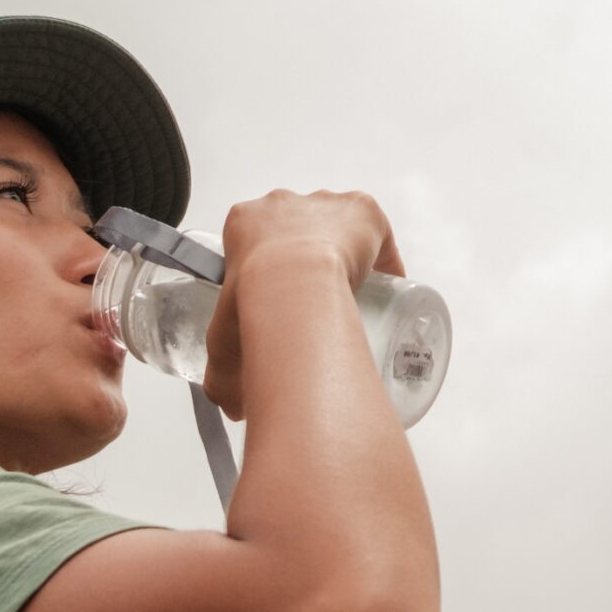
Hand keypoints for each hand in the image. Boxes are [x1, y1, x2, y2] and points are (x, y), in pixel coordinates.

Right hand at [202, 190, 405, 419]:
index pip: (257, 242)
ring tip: (352, 294)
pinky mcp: (362, 209)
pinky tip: (389, 286)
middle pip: (299, 230)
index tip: (281, 298)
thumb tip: (233, 410)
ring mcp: (325, 201)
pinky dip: (384, 258)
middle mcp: (283, 203)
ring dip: (344, 254)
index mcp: (243, 222)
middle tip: (317, 301)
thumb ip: (223, 376)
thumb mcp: (224, 343)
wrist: (292, 284)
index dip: (271, 270)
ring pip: (338, 227)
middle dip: (308, 261)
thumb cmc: (250, 307)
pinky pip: (378, 234)